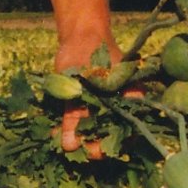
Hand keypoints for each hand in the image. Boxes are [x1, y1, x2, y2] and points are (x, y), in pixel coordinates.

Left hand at [54, 29, 120, 156]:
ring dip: (79, 139)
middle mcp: (122, 105)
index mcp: (132, 99)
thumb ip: (74, 115)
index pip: (126, 133)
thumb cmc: (87, 51)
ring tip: (59, 143)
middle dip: (91, 146)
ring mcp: (107, 105)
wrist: (81, 33)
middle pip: (110, 136)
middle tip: (71, 152)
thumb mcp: (79, 83)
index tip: (90, 154)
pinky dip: (71, 128)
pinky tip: (55, 133)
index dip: (110, 147)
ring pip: (96, 130)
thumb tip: (70, 146)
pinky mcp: (91, 104)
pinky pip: (83, 121)